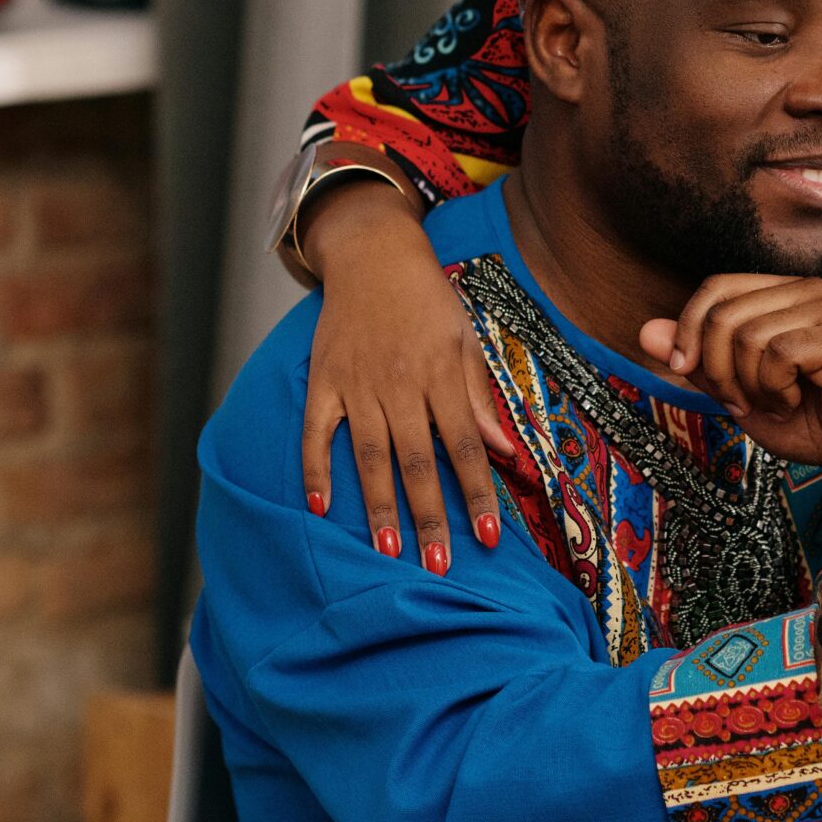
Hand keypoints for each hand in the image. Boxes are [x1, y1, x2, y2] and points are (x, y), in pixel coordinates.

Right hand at [300, 183, 514, 569]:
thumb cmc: (428, 302)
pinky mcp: (323, 382)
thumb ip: (480, 398)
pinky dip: (316, 469)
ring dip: (379, 506)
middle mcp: (399, 383)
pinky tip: (320, 507)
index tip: (490, 537)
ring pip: (369, 455)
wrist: (373, 256)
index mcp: (441, 374)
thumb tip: (506, 451)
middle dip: (430, 515)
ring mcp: (357, 384)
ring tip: (389, 552)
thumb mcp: (466, 340)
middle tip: (438, 566)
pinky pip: (317, 432)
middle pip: (417, 460)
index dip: (478, 492)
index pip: (466, 445)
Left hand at [639, 274, 821, 512]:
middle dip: (717, 369)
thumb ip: (697, 361)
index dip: (688, 329)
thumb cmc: (812, 424)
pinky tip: (797, 402)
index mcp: (781, 294)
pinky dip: (773, 389)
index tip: (688, 371)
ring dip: (748, 384)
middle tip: (743, 403)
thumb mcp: (739, 393)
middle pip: (722, 312)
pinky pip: (774, 352)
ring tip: (777, 403)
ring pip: (745, 334)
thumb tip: (644, 330)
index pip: (715, 288)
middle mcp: (804, 290)